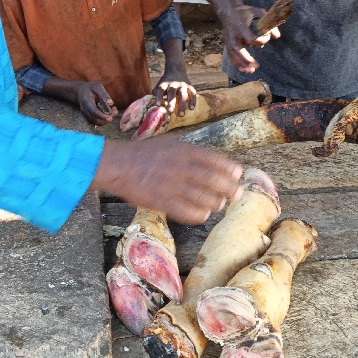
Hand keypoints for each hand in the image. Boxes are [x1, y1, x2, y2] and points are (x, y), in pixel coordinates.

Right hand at [76, 82, 118, 124]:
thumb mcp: (97, 87)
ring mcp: (86, 114)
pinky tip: (110, 112)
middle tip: (115, 111)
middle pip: (96, 119)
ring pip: (96, 121)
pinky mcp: (88, 116)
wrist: (79, 92)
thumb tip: (111, 103)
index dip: (102, 116)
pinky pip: (96, 120)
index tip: (111, 117)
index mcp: (86, 102)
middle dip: (107, 118)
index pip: (94, 112)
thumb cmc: (89, 88)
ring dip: (106, 119)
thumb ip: (104, 94)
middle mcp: (85, 110)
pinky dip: (104, 118)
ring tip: (114, 111)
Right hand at [92, 137, 243, 224]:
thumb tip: (211, 161)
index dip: (228, 168)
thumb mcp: (169, 143)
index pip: (213, 159)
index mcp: (183, 151)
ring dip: (215, 202)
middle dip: (229, 188)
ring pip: (202, 197)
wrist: (119, 165)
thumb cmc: (144, 153)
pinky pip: (186, 212)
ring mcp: (171, 185)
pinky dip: (198, 214)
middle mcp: (180, 167)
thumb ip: (189, 152)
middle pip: (212, 180)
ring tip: (220, 204)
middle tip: (238, 193)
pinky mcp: (162, 201)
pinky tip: (203, 214)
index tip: (238, 173)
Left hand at [154, 72, 195, 117]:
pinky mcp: (190, 86)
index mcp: (164, 83)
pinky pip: (192, 94)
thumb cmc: (166, 83)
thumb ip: (156, 94)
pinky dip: (193, 101)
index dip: (159, 97)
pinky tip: (192, 108)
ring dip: (182, 105)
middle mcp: (173, 84)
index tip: (158, 105)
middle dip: (171, 102)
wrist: (176, 70)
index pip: (160, 90)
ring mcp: (182, 84)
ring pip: (183, 94)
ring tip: (181, 115)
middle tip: (170, 111)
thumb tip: (151, 105)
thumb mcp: (160, 85)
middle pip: (172, 93)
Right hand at [221, 5, 279, 73]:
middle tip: (256, 66)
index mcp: (241, 27)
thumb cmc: (244, 12)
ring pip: (234, 55)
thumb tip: (277, 36)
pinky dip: (236, 63)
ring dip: (241, 64)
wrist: (227, 11)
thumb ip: (268, 23)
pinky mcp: (227, 44)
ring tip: (250, 71)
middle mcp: (234, 35)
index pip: (250, 38)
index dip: (260, 40)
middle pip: (239, 50)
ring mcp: (229, 40)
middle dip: (247, 59)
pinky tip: (243, 70)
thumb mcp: (257, 12)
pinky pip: (230, 56)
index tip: (266, 38)